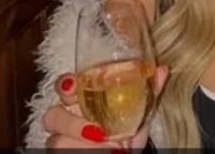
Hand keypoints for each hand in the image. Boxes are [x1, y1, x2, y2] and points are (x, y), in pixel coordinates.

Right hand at [42, 65, 168, 149]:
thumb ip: (149, 89)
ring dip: (80, 145)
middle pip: (51, 115)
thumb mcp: (140, 110)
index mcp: (82, 98)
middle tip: (96, 131)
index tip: (73, 87)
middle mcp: (67, 117)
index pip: (63, 85)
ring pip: (56, 140)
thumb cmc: (128, 128)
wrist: (125, 152)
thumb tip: (162, 70)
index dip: (64, 84)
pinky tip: (103, 153)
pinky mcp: (63, 153)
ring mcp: (62, 139)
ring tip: (107, 147)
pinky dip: (82, 153)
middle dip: (70, 124)